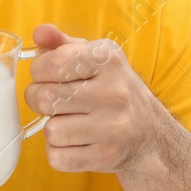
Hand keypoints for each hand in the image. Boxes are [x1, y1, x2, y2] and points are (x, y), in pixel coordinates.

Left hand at [22, 24, 167, 174]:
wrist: (151, 135)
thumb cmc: (115, 90)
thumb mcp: (97, 59)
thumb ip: (63, 44)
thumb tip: (38, 33)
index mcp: (109, 60)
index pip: (52, 64)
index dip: (39, 72)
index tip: (48, 76)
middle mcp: (114, 92)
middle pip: (44, 98)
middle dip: (39, 100)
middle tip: (53, 101)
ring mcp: (112, 127)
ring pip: (50, 130)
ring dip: (53, 128)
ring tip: (71, 122)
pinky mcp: (106, 156)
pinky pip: (57, 157)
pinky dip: (59, 153)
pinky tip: (76, 142)